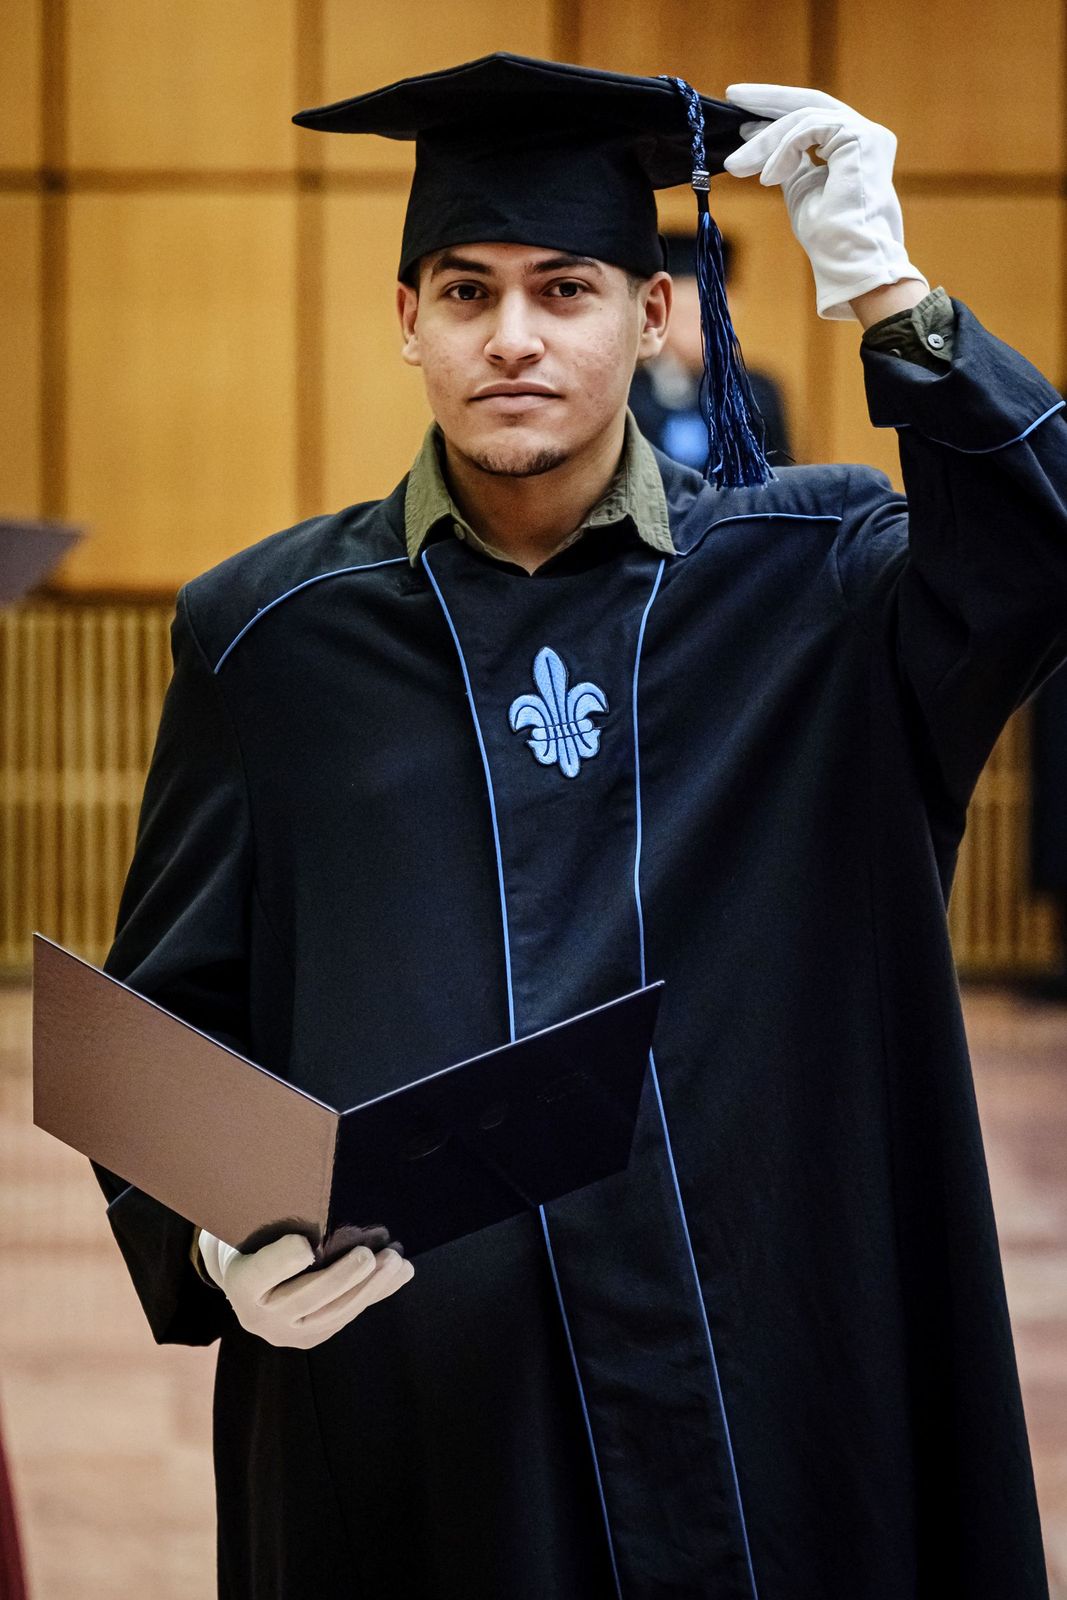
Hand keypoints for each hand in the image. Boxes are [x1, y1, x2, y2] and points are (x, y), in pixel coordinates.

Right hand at [199, 1229, 414, 1348]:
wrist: (245, 1279)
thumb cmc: (251, 1239)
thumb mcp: (249, 1224)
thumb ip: (273, 1217)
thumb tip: (308, 1185)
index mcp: (240, 1282)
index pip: (261, 1271)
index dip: (283, 1260)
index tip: (306, 1243)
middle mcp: (258, 1316)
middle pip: (306, 1296)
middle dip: (341, 1277)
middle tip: (367, 1255)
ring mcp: (287, 1332)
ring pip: (333, 1313)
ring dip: (369, 1288)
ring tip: (396, 1262)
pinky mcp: (311, 1337)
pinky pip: (347, 1315)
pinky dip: (375, 1293)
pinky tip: (400, 1274)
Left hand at [722, 84, 927, 320]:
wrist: (850, 261)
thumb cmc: (828, 238)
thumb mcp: (799, 189)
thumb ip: (789, 163)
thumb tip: (761, 145)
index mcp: (850, 146)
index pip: (809, 116)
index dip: (774, 112)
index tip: (742, 117)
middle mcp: (863, 134)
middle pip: (808, 103)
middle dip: (767, 100)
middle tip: (733, 95)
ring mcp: (866, 133)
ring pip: (803, 118)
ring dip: (765, 141)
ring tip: (739, 166)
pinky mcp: (860, 137)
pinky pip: (809, 129)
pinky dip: (783, 150)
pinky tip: (768, 177)